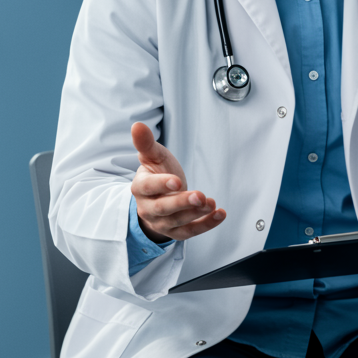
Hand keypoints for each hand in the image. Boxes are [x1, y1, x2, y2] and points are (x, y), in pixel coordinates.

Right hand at [130, 122, 225, 241]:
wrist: (159, 197)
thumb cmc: (157, 173)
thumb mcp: (153, 156)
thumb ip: (146, 143)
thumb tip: (137, 125)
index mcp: (140, 188)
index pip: (147, 187)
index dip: (161, 184)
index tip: (177, 180)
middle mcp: (148, 208)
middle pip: (163, 209)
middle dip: (182, 203)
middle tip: (200, 196)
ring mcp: (161, 222)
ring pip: (178, 222)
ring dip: (196, 214)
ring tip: (211, 203)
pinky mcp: (176, 232)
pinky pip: (190, 232)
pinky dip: (206, 225)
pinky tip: (219, 214)